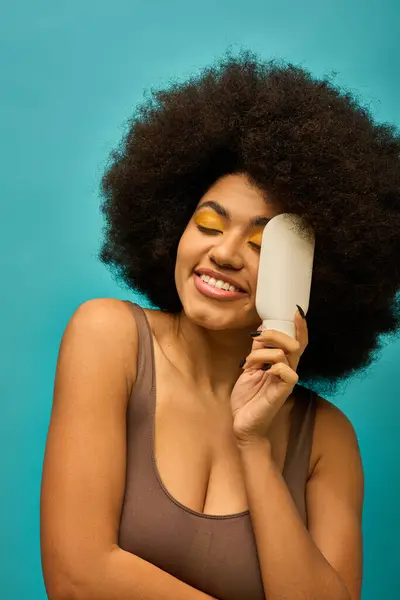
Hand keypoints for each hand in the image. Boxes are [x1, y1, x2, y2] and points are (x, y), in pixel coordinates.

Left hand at [230, 308, 307, 446]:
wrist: (242, 423)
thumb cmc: (247, 397)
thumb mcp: (250, 367)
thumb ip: (258, 349)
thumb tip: (261, 329)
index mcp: (283, 364)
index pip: (299, 342)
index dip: (300, 327)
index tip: (296, 311)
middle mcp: (289, 370)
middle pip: (295, 343)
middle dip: (275, 334)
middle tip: (258, 336)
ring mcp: (287, 381)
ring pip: (284, 353)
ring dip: (261, 352)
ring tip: (249, 362)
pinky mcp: (283, 392)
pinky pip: (286, 371)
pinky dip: (272, 366)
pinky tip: (260, 372)